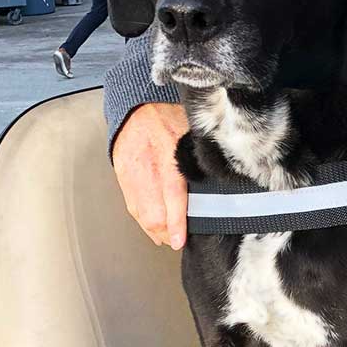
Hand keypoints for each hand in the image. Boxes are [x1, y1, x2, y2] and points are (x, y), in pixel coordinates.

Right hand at [112, 102, 189, 247]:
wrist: (138, 106)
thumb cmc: (170, 117)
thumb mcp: (192, 134)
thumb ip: (202, 160)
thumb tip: (224, 181)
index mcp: (169, 155)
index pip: (172, 196)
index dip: (176, 222)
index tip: (180, 239)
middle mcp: (147, 166)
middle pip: (153, 212)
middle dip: (166, 233)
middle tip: (178, 240)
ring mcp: (132, 173)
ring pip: (141, 213)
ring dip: (154, 230)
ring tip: (167, 237)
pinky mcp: (122, 176)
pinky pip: (131, 205)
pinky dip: (142, 220)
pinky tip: (152, 227)